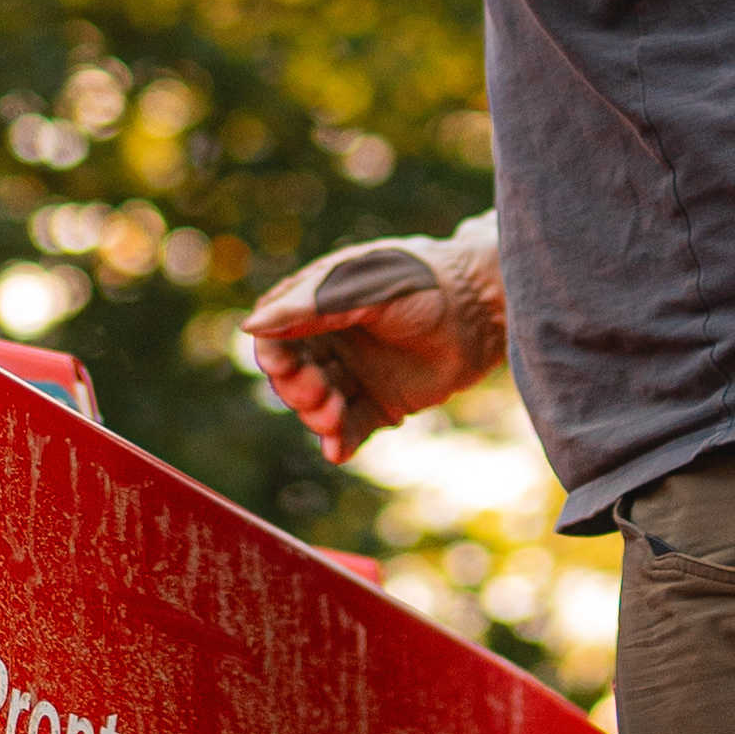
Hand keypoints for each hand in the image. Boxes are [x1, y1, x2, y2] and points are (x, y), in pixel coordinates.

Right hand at [242, 213, 504, 457]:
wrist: (483, 308)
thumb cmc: (422, 282)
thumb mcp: (363, 288)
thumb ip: (310, 307)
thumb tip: (251, 327)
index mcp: (317, 305)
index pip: (275, 337)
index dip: (274, 356)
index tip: (285, 366)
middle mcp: (331, 341)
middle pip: (291, 378)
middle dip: (298, 391)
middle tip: (321, 394)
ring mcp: (355, 374)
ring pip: (317, 407)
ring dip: (318, 417)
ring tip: (336, 417)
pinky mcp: (380, 405)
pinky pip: (348, 430)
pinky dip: (339, 442)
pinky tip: (338, 451)